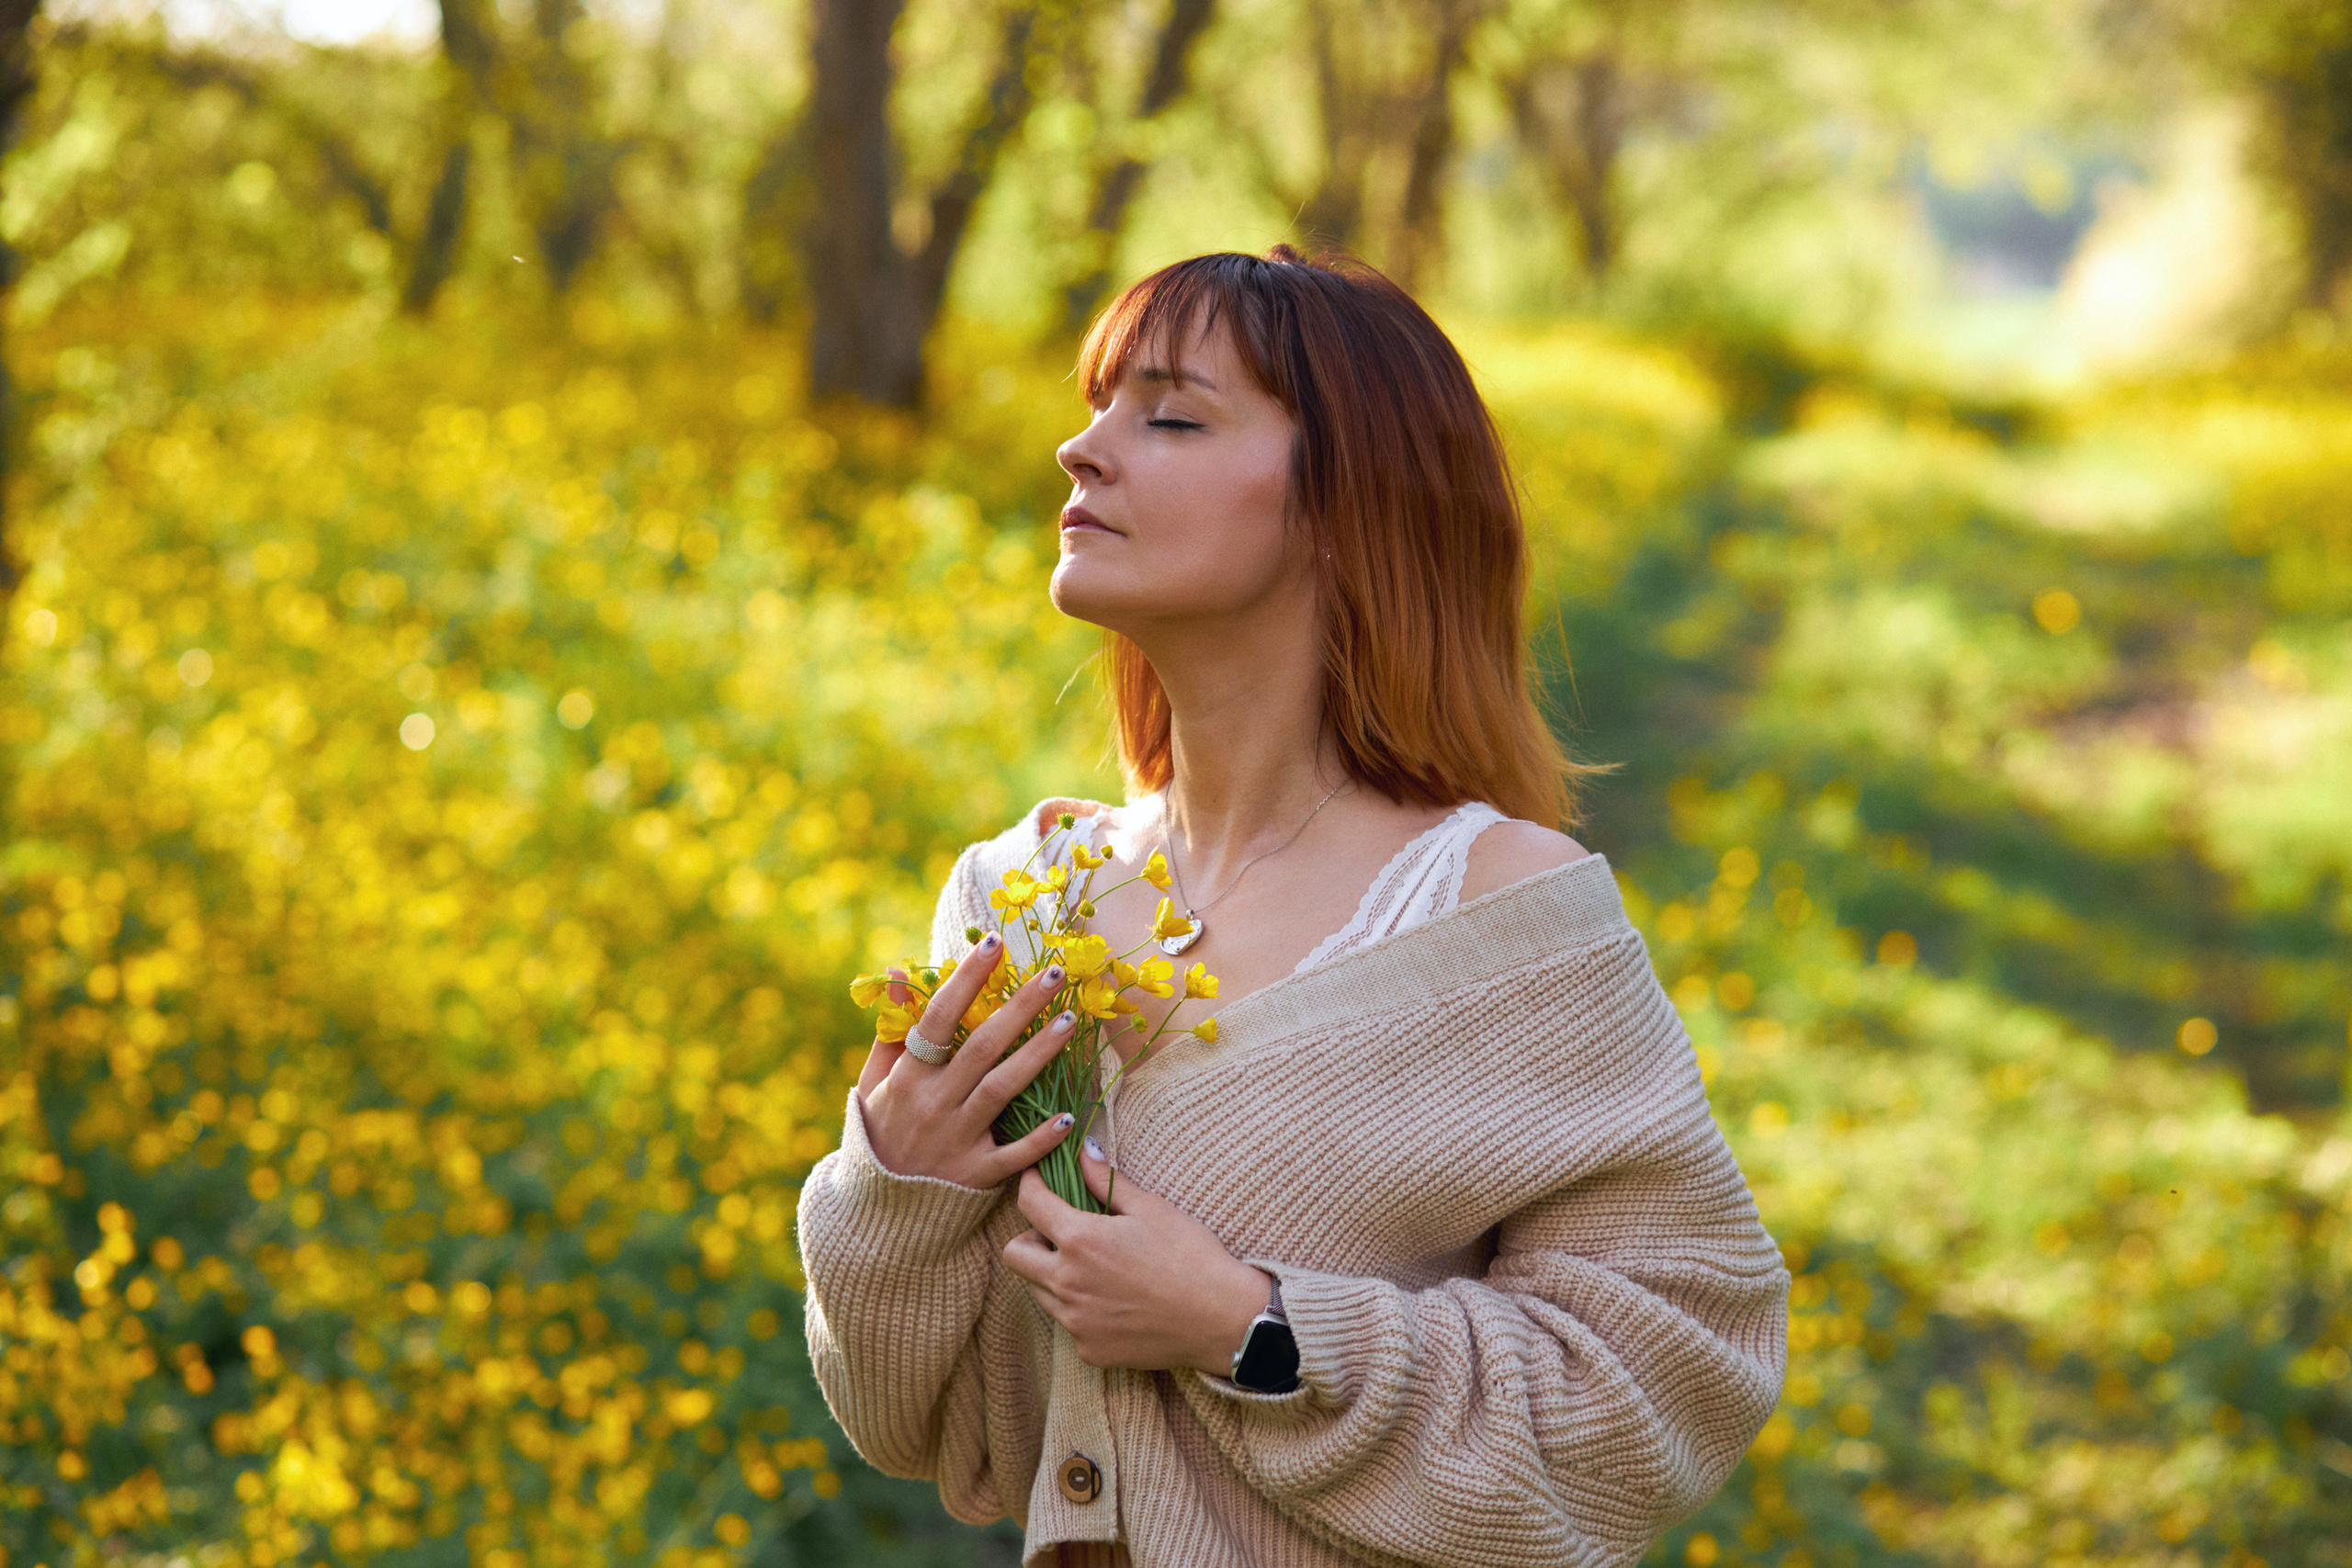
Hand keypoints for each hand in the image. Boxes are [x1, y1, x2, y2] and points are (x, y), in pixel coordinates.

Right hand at [855, 933, 1077, 1187]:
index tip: (994, 943)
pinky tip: (1070, 1116)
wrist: (875, 1206)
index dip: (967, 978)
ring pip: (1003, 1089)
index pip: (939, 1016)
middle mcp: (934, 1102)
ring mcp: (957, 1138)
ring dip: (1039, 1054)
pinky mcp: (976, 1174)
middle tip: (1055, 973)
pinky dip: (1041, 1138)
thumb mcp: (874, 1078)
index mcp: (909, 1074)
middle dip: (1020, 1006)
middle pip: (983, 1046)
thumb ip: (891, 1026)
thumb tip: (896, 968)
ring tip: (1070, 1021)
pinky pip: (1014, 1154)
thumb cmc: (880, 1129)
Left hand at [1003, 1138, 1272, 1375]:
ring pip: (1038, 1292)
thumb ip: (1106, 1181)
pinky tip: (1115, 1299)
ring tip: (1093, 1266)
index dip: (1029, 1184)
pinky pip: (1068, 1323)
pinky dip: (1080, 1308)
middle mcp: (1067, 1284)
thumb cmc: (1191, 1256)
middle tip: (1060, 1230)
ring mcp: (1075, 1322)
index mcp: (1080, 1241)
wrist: (1223, 1320)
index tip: (1036, 1179)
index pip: (1029, 1205)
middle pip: (1015, 1255)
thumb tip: (1083, 1151)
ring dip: (1053, 1274)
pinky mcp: (1089, 1350)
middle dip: (1030, 1236)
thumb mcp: (1150, 1209)